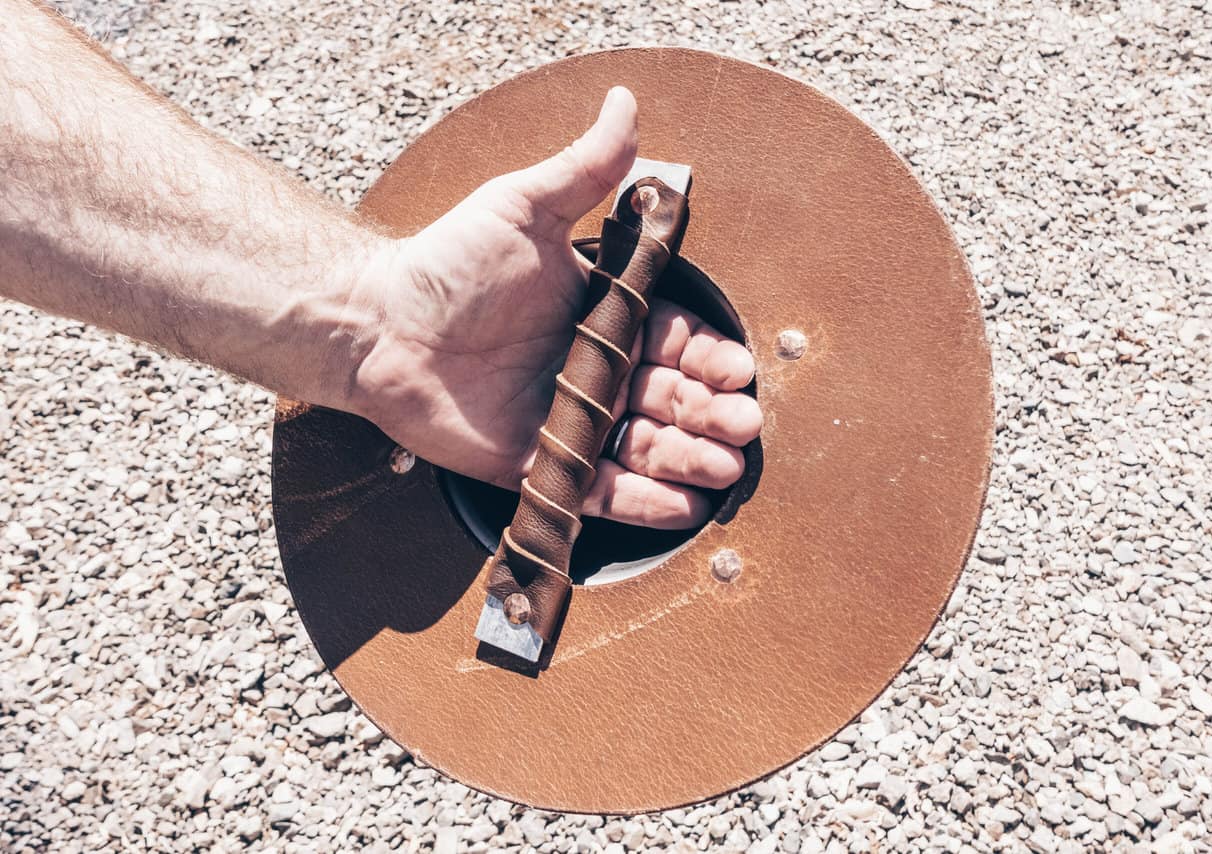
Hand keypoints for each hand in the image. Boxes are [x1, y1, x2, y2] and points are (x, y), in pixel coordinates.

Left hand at [349, 87, 761, 528]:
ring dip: (692, 460)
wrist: (380, 324)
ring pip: (648, 448)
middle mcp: (596, 372)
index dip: (709, 357)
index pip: (675, 342)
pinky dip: (643, 503)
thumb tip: (624, 102)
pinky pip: (601, 492)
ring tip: (723, 467)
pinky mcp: (540, 467)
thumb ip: (582, 168)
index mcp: (603, 317)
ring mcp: (572, 423)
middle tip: (741, 423)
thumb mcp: (522, 208)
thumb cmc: (449, 264)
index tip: (735, 368)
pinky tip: (681, 506)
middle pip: (673, 399)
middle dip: (713, 414)